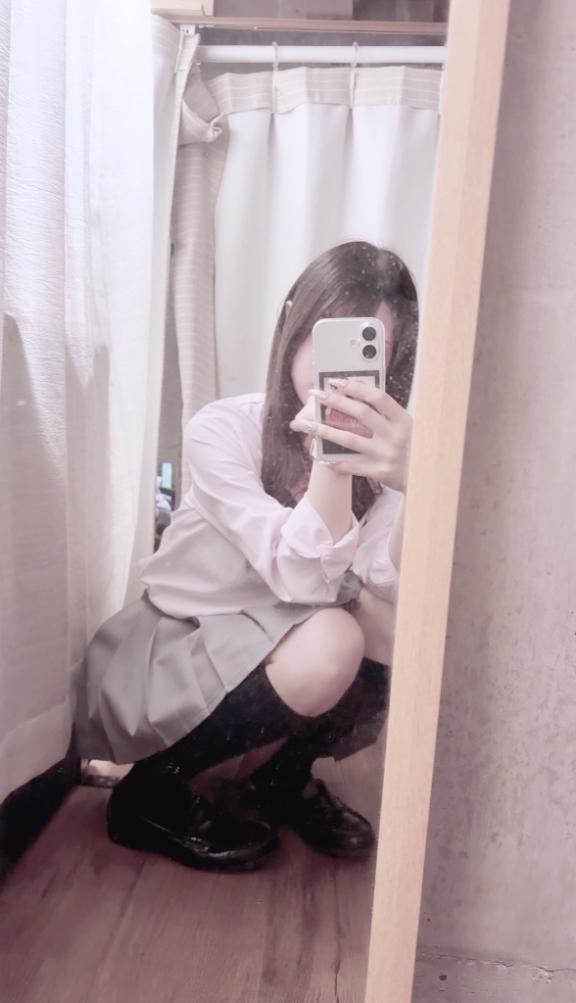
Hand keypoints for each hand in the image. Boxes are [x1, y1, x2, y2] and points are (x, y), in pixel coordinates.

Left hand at [290, 378, 411, 492]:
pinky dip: (334, 461)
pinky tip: (320, 456)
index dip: (356, 386)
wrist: (428, 478)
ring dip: (324, 431)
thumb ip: (386, 414)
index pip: (377, 397)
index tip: (336, 381)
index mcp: (403, 420)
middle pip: (360, 414)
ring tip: (306, 424)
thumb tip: (356, 394)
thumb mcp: (406, 427)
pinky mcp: (380, 472)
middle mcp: (395, 435)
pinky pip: (352, 465)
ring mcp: (387, 454)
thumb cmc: (413, 448)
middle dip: (335, 401)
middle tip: (316, 394)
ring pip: (350, 439)